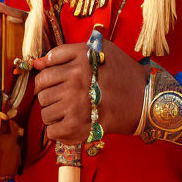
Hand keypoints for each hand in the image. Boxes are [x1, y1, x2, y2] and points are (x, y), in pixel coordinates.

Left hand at [32, 41, 147, 144]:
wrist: (145, 98)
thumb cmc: (122, 73)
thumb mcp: (100, 50)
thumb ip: (65, 53)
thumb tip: (37, 63)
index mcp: (80, 58)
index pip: (45, 70)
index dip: (47, 78)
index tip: (56, 84)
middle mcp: (76, 78)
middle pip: (42, 91)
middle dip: (50, 96)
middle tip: (64, 100)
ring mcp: (76, 103)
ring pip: (45, 112)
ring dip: (53, 114)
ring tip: (69, 113)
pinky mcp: (80, 125)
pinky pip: (52, 131)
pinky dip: (57, 131)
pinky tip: (70, 126)